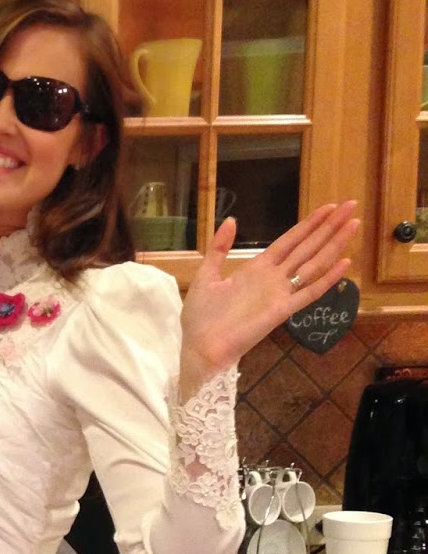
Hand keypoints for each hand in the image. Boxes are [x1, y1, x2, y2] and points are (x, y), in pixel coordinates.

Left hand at [178, 201, 359, 398]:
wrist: (199, 347)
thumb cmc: (200, 317)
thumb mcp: (206, 275)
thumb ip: (219, 248)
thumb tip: (231, 220)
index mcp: (256, 268)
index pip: (290, 241)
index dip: (309, 224)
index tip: (329, 207)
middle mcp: (273, 278)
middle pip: (307, 247)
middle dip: (329, 227)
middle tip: (351, 206)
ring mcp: (280, 294)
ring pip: (313, 264)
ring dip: (334, 245)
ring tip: (354, 224)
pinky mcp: (282, 311)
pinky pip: (309, 293)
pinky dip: (328, 279)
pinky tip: (345, 263)